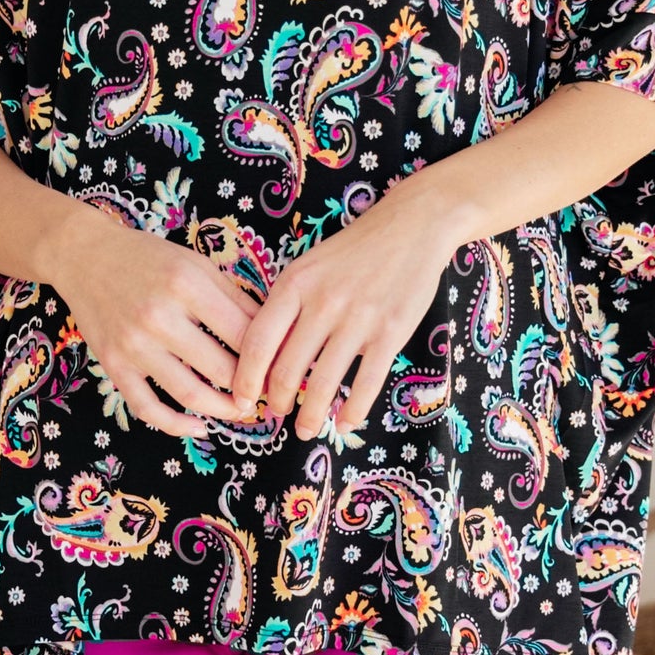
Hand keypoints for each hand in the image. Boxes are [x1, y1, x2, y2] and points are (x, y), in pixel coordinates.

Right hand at [48, 204, 258, 440]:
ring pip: (191, 394)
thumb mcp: (195, 263)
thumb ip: (234, 297)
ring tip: (240, 411)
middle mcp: (160, 316)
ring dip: (224, 410)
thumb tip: (273, 335)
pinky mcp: (114, 365)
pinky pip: (149, 408)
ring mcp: (134, 345)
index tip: (280, 367)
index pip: (244, 334)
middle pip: (223, 368)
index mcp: (187, 285)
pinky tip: (199, 426)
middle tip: (264, 393)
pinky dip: (177, 425)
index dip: (270, 356)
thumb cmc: (148, 258)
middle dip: (250, 388)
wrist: (84, 255)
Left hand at [227, 182, 458, 440]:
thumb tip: (264, 356)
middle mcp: (322, 303)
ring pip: (324, 384)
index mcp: (295, 284)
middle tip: (276, 415)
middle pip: (287, 369)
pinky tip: (345, 423)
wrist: (413, 225)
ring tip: (306, 429)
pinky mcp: (391, 332)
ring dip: (311, 415)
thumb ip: (287, 305)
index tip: (242, 401)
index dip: (246, 379)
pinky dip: (353, 411)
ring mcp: (358, 319)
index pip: (258, 342)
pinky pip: (366, 384)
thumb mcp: (309, 266)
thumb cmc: (354, 250)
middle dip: (276, 401)